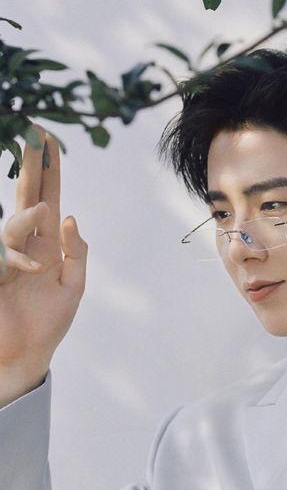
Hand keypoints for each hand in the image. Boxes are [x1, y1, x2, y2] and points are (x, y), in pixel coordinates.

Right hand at [0, 124, 87, 383]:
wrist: (24, 355)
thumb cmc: (49, 323)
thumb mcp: (73, 287)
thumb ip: (75, 253)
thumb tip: (69, 217)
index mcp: (47, 244)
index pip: (48, 197)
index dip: (49, 170)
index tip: (49, 140)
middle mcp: (26, 244)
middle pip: (26, 197)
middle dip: (30, 167)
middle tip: (33, 134)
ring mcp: (7, 257)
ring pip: (12, 224)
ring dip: (27, 216)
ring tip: (45, 208)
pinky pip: (4, 255)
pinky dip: (18, 259)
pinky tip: (34, 268)